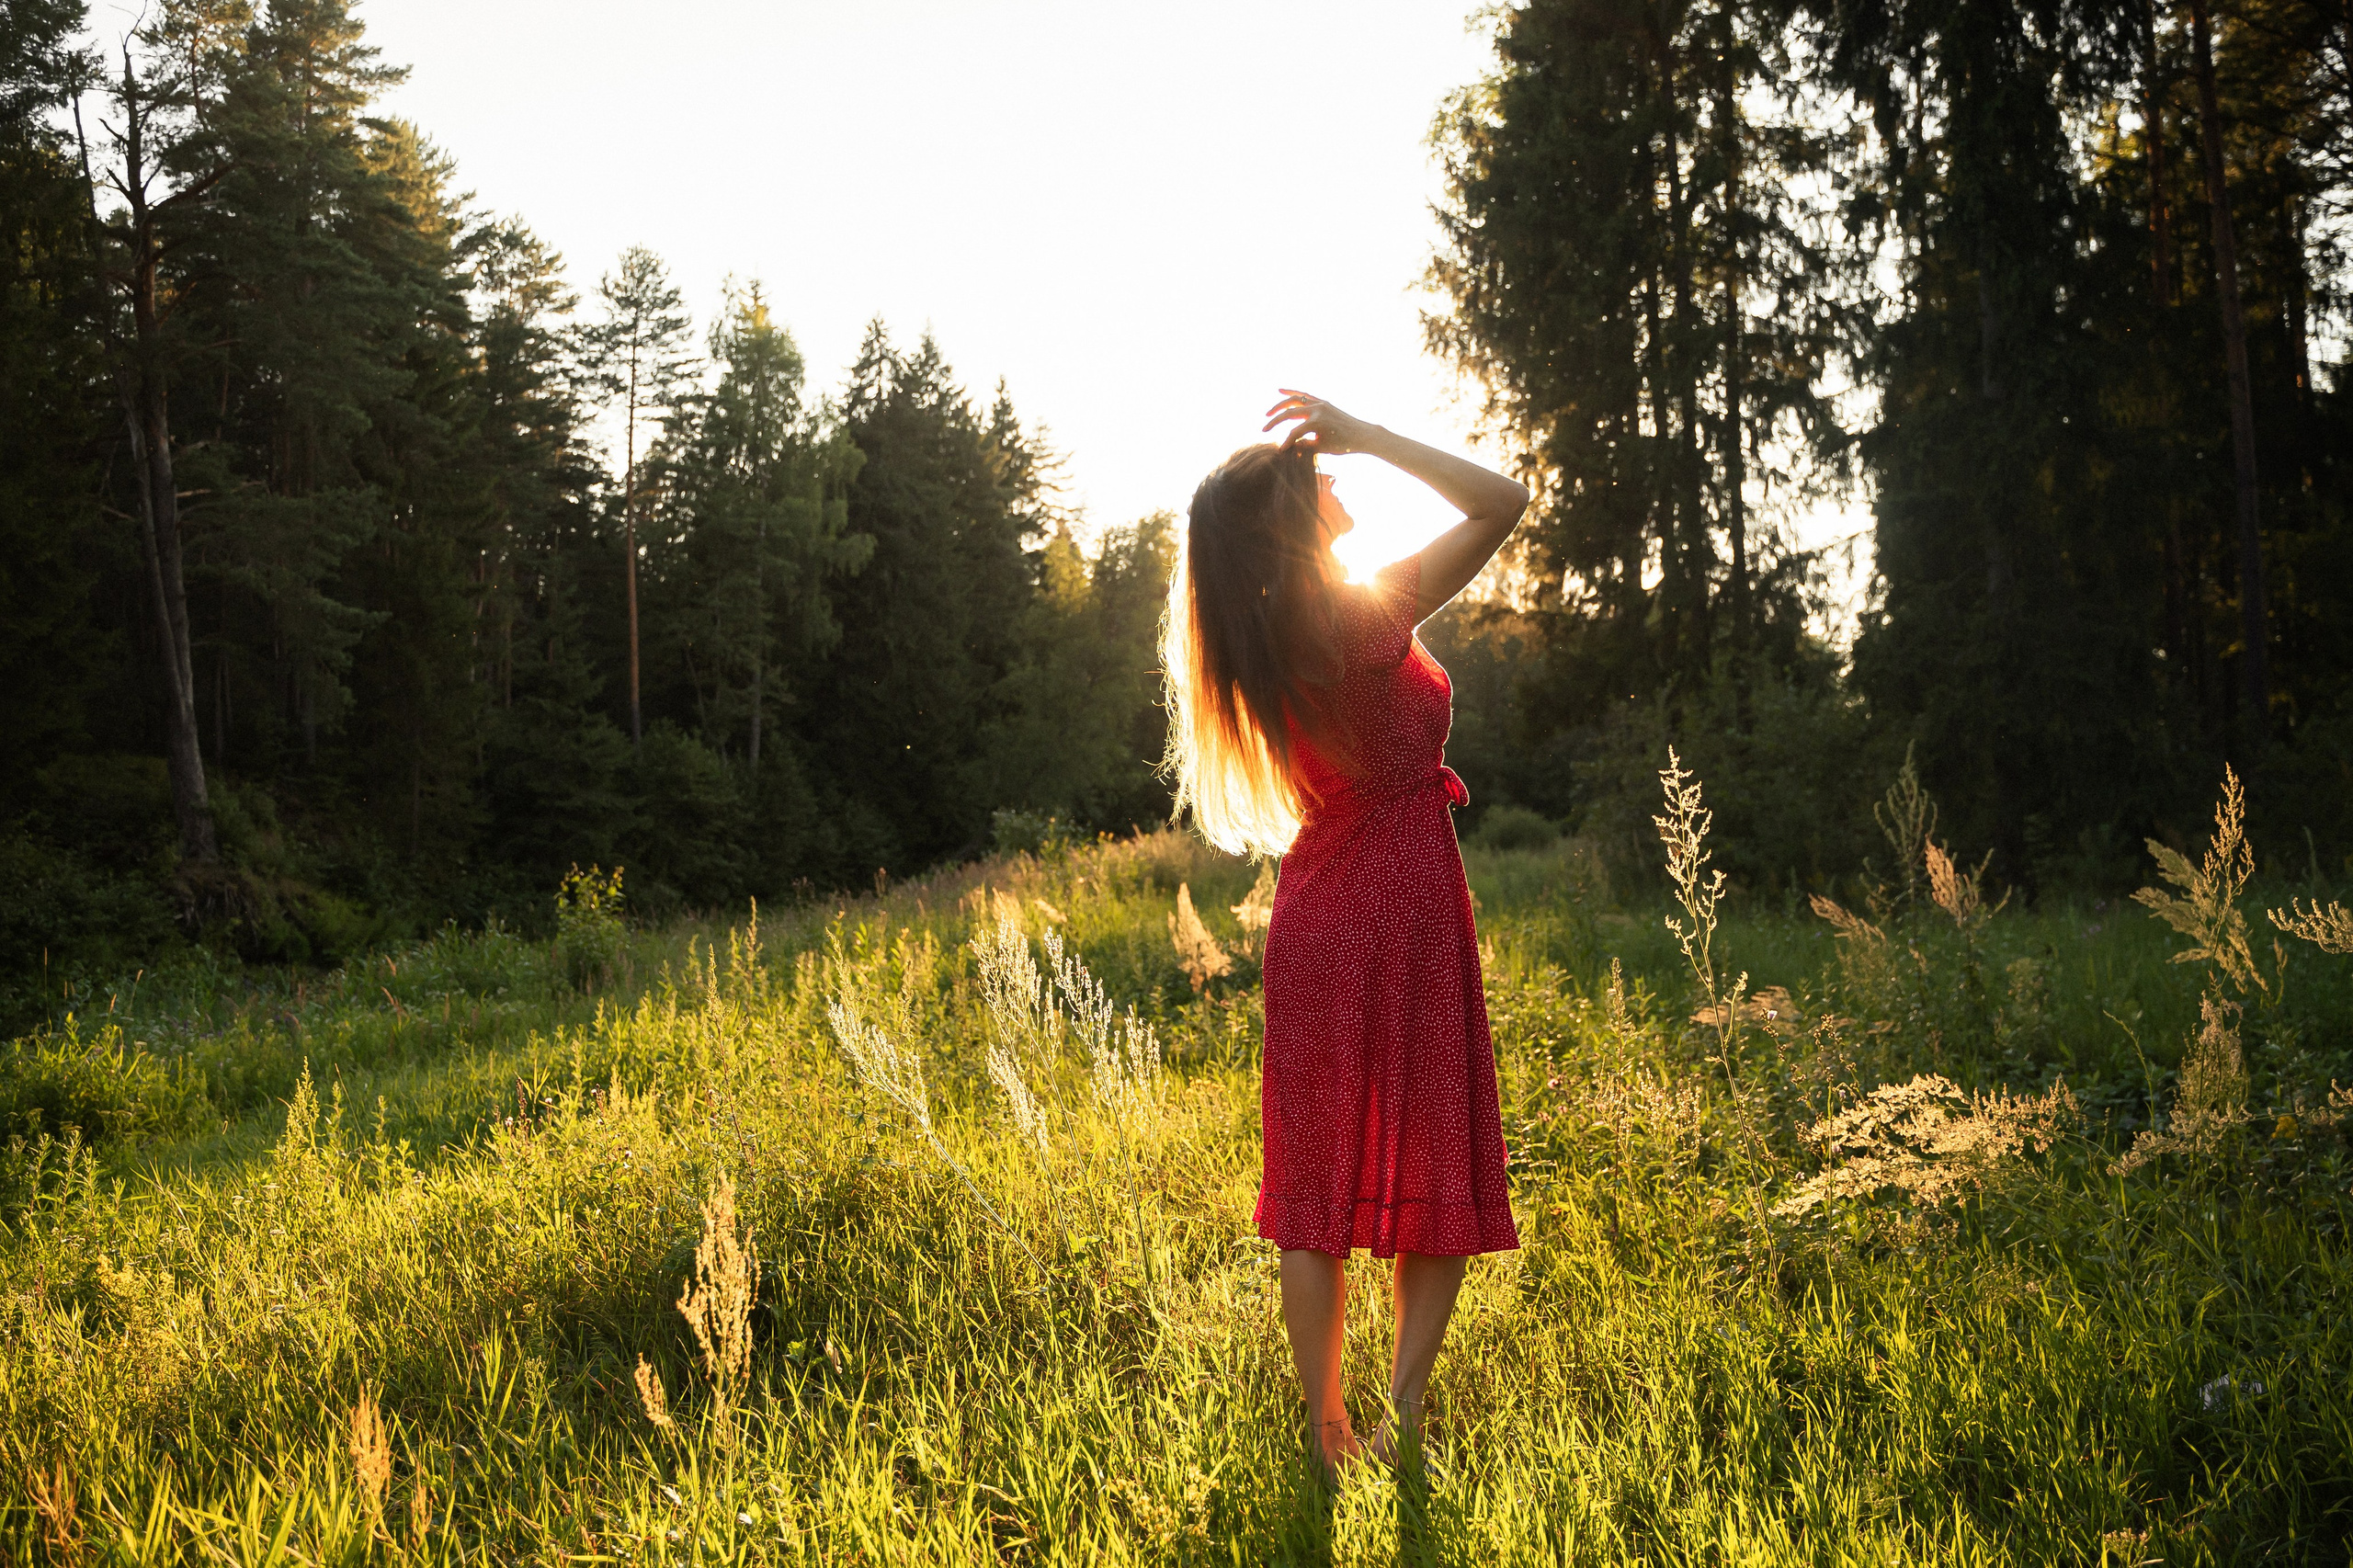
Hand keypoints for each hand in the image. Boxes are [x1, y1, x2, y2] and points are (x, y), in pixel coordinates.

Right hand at [1263, 390, 1381, 455]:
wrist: (1362, 435)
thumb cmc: (1344, 445)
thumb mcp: (1322, 448)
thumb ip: (1304, 445)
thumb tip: (1289, 445)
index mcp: (1316, 422)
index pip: (1294, 433)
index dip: (1286, 443)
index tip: (1281, 451)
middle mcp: (1317, 409)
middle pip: (1289, 413)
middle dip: (1275, 422)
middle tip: (1264, 430)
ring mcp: (1320, 403)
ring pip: (1294, 400)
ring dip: (1280, 405)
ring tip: (1268, 413)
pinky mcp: (1324, 402)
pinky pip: (1305, 395)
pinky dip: (1293, 393)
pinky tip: (1281, 391)